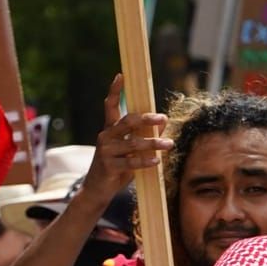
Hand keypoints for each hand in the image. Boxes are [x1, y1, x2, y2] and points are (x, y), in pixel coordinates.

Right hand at [85, 74, 171, 198]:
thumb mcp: (128, 150)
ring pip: (133, 143)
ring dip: (153, 143)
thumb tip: (163, 122)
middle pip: (128, 122)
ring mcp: (106, 151)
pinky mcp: (109, 166)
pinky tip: (156, 161)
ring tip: (169, 144)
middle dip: (147, 119)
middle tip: (163, 118)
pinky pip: (131, 162)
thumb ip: (141, 136)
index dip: (115, 90)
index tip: (120, 75)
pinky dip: (145, 161)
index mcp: (109, 130)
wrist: (97, 190)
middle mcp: (105, 137)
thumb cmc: (116, 167)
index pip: (110, 106)